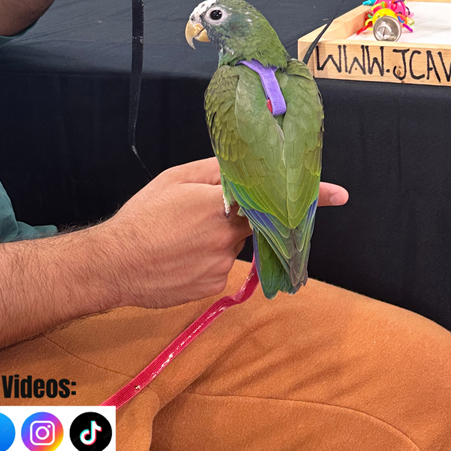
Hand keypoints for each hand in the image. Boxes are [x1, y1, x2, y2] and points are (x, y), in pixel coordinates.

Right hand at [98, 159, 347, 307]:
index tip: (341, 194)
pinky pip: (222, 267)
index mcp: (220, 204)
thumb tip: (245, 165)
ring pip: (235, 244)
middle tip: (195, 220)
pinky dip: (208, 259)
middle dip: (238, 217)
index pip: (273, 196)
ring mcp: (222, 265)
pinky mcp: (213, 286)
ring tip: (179, 238)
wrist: (110, 266)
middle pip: (252, 221)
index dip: (309, 196)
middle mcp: (227, 236)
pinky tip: (180, 257)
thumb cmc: (142, 217)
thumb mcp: (176, 179)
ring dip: (219, 238)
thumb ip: (216, 170)